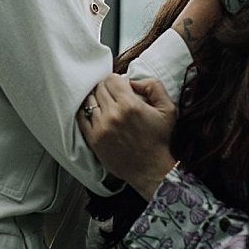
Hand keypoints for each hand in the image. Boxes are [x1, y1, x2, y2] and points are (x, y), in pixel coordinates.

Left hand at [79, 75, 176, 199]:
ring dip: (96, 99)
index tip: (121, 87)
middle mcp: (113, 114)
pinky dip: (86, 112)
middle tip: (115, 96)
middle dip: (107, 88)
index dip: (117, 81)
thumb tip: (133, 80)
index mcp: (130, 105)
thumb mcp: (168, 109)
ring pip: (89, 100)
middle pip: (99, 88)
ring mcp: (101, 127)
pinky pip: (81, 117)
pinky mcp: (93, 139)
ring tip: (105, 105)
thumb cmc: (160, 140)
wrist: (152, 170)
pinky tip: (95, 113)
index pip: (111, 79)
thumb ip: (153, 86)